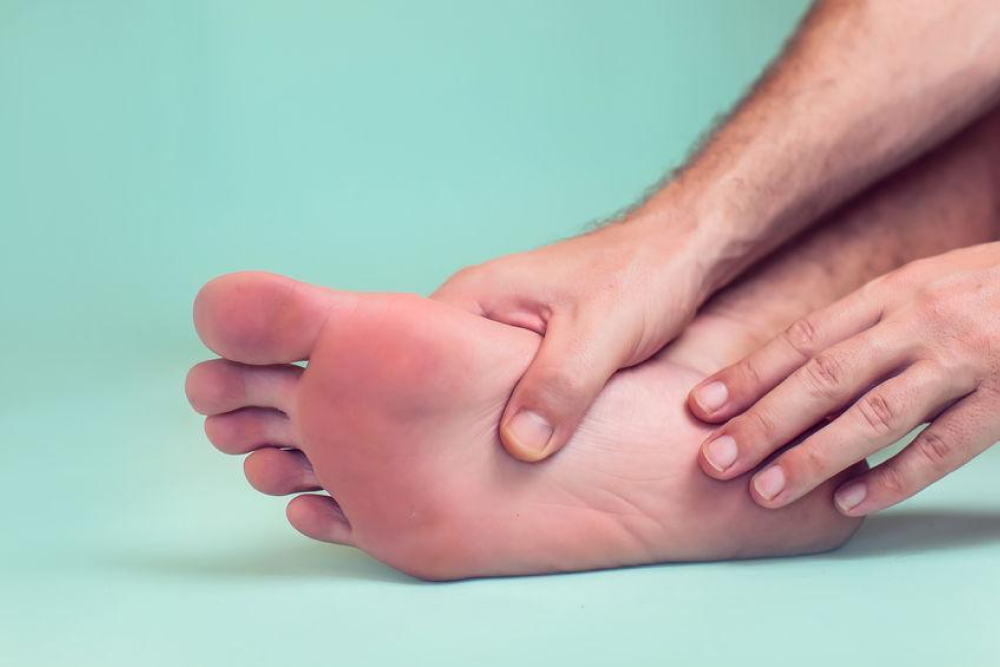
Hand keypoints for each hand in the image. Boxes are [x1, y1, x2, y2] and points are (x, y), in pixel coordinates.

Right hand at [434, 216, 711, 461]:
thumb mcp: (601, 333)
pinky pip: (511, 399)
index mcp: (475, 298)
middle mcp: (480, 315)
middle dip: (445, 433)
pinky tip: (528, 464)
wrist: (686, 253)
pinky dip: (520, 427)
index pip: (409, 357)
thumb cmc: (643, 275)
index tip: (417, 461)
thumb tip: (520, 446)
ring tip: (484, 486)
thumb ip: (561, 384)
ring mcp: (505, 337)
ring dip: (485, 434)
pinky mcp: (535, 357)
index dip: (407, 409)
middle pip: (439, 386)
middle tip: (452, 486)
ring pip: (477, 398)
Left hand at [687, 243, 999, 515]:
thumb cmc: (983, 288)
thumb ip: (860, 323)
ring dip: (813, 457)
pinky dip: (895, 478)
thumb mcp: (918, 286)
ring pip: (875, 415)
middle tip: (714, 460)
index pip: (802, 340)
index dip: (748, 375)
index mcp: (888, 292)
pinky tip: (853, 503)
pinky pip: (943, 445)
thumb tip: (787, 370)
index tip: (700, 408)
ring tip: (765, 492)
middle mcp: (917, 322)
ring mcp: (964, 360)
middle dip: (762, 423)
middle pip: (824, 379)